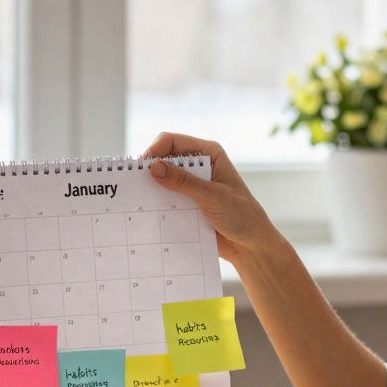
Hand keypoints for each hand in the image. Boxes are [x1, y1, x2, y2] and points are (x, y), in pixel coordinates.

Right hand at [141, 132, 281, 264]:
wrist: (250, 245)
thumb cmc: (242, 215)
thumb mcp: (212, 196)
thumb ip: (184, 181)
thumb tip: (154, 168)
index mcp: (209, 153)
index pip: (172, 141)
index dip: (155, 150)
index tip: (142, 168)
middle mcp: (198, 165)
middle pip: (164, 159)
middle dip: (150, 170)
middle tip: (135, 186)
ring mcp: (191, 185)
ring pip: (163, 181)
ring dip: (152, 189)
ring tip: (140, 201)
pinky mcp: (186, 203)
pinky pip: (165, 200)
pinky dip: (157, 204)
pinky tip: (150, 213)